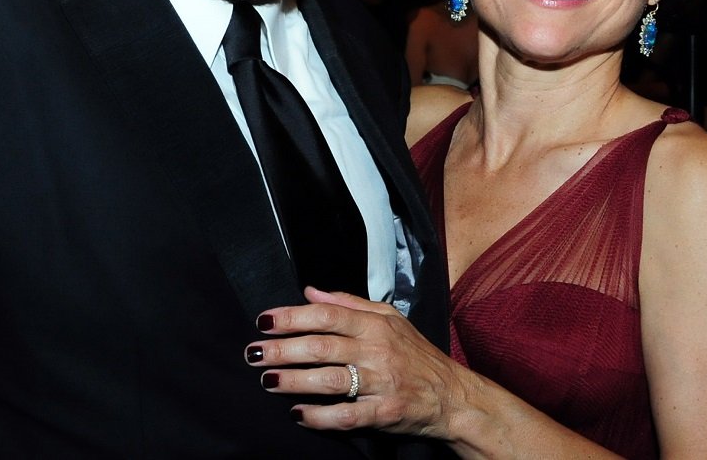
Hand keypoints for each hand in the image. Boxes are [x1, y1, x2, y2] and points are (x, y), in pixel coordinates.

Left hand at [245, 286, 465, 438]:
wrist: (453, 396)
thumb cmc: (417, 356)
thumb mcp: (390, 318)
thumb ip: (349, 303)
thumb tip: (310, 291)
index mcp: (375, 325)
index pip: (327, 315)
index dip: (293, 317)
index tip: (265, 320)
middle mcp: (377, 351)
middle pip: (322, 346)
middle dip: (282, 350)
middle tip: (253, 353)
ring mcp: (381, 383)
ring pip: (330, 380)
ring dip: (293, 381)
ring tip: (267, 381)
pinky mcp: (384, 413)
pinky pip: (346, 416)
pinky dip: (320, 416)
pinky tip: (298, 413)